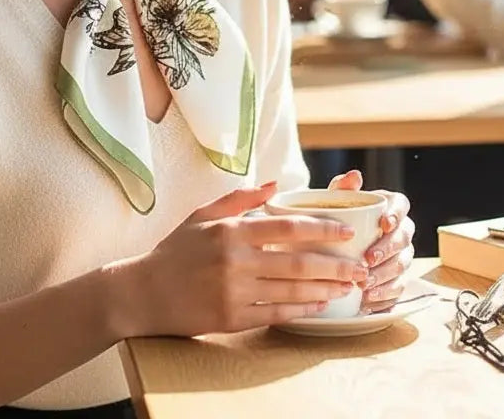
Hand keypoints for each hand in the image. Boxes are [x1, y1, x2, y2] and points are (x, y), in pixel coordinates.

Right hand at [131, 182, 368, 335]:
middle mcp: (235, 261)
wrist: (144, 293)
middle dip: (333, 265)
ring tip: (347, 287)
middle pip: (296, 262)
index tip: (344, 232)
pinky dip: (301, 309)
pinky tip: (320, 305)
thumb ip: (239, 198)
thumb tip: (274, 184)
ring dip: (324, 289)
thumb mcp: (203, 214)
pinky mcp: (231, 319)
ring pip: (291, 290)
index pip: (286, 228)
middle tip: (359, 267)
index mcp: (231, 231)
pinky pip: (275, 313)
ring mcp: (234, 292)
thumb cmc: (176, 250)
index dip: (320, 229)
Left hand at [328, 170, 414, 312]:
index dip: (397, 214)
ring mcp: (401, 256)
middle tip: (368, 259)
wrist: (329, 247)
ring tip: (364, 284)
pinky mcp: (397, 280)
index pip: (402, 205)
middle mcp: (401, 231)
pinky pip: (398, 289)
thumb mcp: (335, 202)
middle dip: (388, 250)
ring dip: (385, 276)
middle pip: (404, 239)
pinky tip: (369, 300)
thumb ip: (343, 188)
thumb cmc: (336, 220)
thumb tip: (355, 176)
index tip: (383, 223)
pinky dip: (384, 295)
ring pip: (403, 265)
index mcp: (390, 207)